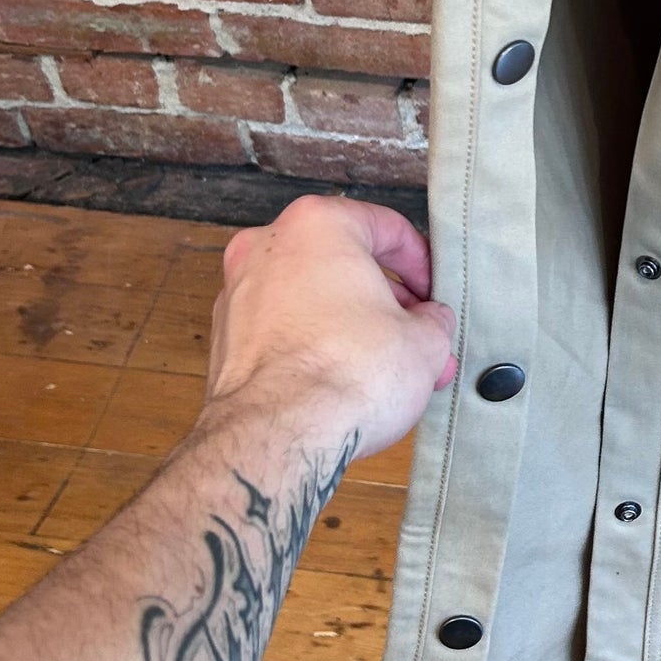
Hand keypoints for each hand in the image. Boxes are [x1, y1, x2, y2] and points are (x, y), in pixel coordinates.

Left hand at [201, 194, 456, 460]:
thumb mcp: (424, 341)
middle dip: (389, 305)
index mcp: (318, 225)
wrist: (278, 435)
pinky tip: (347, 384)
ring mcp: (238, 294)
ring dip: (355, 328)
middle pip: (345, 265)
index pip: (386, 227)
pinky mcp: (225, 340)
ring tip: (391, 371)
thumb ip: (433, 321)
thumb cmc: (349, 372)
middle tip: (420, 337)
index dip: (422, 264)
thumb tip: (429, 323)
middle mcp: (267, 248)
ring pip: (314, 300)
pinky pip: (285, 332)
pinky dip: (317, 348)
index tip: (435, 294)